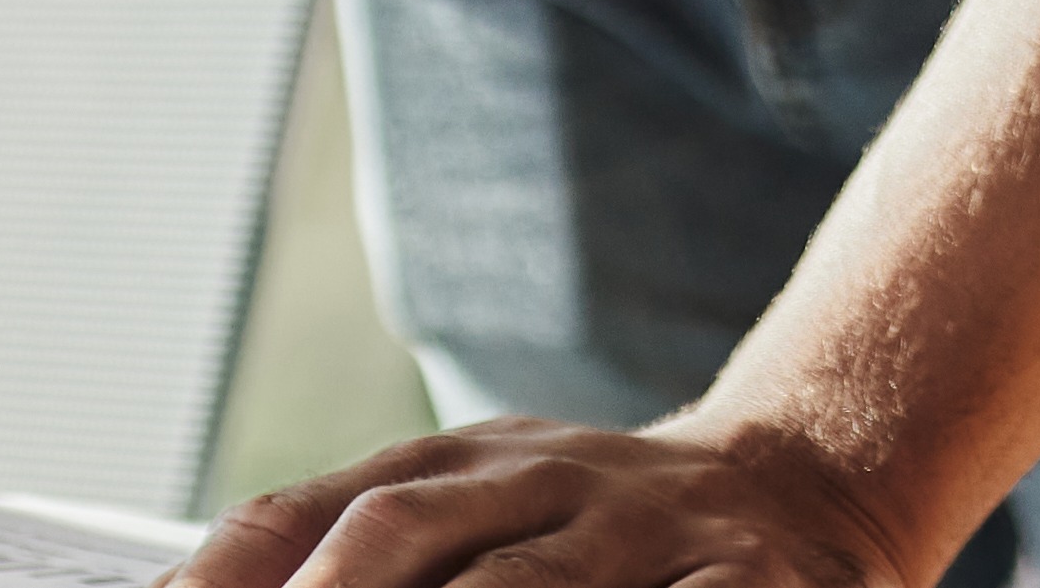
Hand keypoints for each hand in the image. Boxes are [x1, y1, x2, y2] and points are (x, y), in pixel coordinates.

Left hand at [167, 418, 909, 587]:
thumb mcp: (483, 512)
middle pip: (403, 535)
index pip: (315, 512)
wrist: (809, 486)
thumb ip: (348, 539)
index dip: (229, 574)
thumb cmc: (601, 533)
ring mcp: (649, 532)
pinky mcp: (748, 585)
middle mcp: (549, 480)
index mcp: (466, 463)